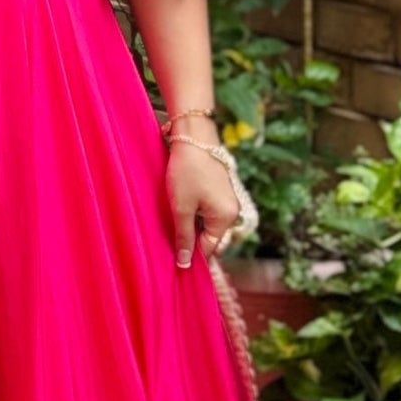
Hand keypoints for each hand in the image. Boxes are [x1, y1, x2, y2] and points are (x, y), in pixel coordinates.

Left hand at [166, 120, 241, 269]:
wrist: (193, 136)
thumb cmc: (187, 171)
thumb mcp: (181, 207)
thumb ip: (183, 237)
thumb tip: (185, 264)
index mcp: (225, 218)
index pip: (208, 248)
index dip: (190, 256)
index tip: (173, 261)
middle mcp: (232, 211)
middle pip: (210, 237)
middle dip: (191, 241)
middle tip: (169, 242)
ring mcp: (227, 200)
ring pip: (207, 224)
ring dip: (191, 226)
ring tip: (172, 223)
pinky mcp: (220, 190)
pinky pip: (208, 211)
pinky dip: (194, 214)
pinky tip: (179, 209)